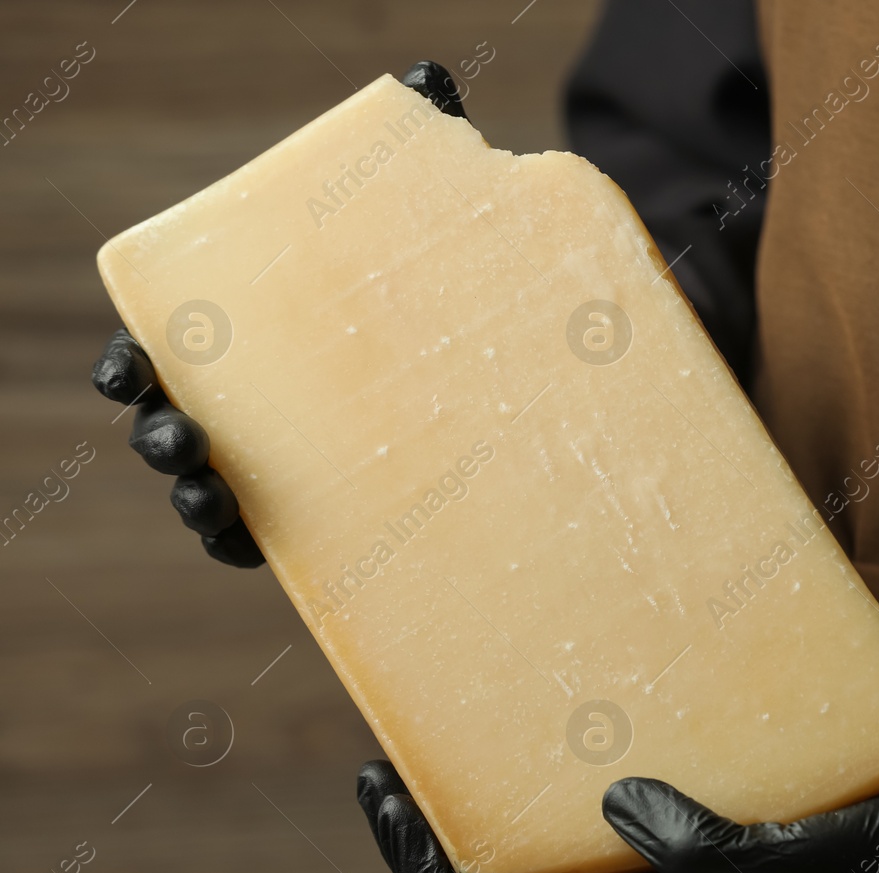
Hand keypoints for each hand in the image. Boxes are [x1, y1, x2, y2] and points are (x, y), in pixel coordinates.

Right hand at [88, 61, 468, 566]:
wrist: (505, 353)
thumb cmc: (443, 280)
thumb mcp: (433, 216)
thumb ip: (422, 144)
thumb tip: (432, 81)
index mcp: (256, 339)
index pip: (173, 352)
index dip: (137, 364)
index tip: (134, 369)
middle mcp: (256, 408)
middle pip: (177, 426)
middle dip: (162, 436)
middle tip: (180, 437)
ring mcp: (286, 468)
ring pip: (211, 495)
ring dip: (196, 502)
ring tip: (212, 499)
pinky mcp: (326, 519)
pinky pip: (272, 544)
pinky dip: (246, 547)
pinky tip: (252, 543)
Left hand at [355, 757, 878, 872]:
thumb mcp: (804, 862)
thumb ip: (713, 848)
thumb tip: (616, 806)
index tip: (381, 800)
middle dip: (432, 854)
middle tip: (391, 771)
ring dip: (488, 827)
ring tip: (462, 747)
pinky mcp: (701, 851)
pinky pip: (601, 842)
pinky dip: (558, 799)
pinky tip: (575, 733)